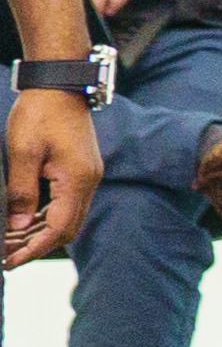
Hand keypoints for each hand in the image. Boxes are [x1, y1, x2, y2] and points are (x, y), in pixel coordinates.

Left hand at [3, 89, 98, 267]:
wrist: (60, 86)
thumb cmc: (40, 114)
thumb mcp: (22, 152)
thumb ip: (22, 192)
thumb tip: (19, 226)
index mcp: (77, 179)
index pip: (59, 228)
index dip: (34, 249)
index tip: (11, 260)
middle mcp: (88, 181)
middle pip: (68, 228)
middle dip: (38, 246)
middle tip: (7, 255)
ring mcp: (87, 175)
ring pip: (68, 218)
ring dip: (42, 233)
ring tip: (12, 242)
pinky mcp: (82, 170)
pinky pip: (67, 204)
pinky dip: (47, 218)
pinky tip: (27, 222)